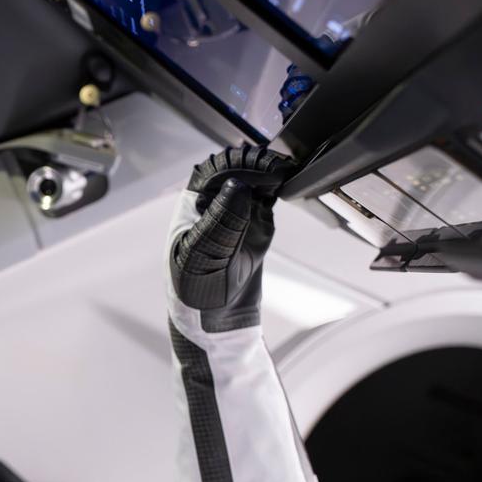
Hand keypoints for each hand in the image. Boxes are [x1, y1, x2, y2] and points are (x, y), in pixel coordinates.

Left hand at [170, 146, 293, 329]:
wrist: (216, 319)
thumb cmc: (197, 290)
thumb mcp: (202, 256)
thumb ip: (220, 220)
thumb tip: (237, 185)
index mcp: (193, 204)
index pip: (216, 168)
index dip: (239, 163)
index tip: (262, 171)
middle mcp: (214, 201)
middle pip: (237, 166)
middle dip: (258, 162)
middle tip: (280, 168)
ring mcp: (236, 210)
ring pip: (255, 177)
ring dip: (270, 170)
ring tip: (287, 172)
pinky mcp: (255, 221)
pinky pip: (268, 195)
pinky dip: (279, 186)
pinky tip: (288, 184)